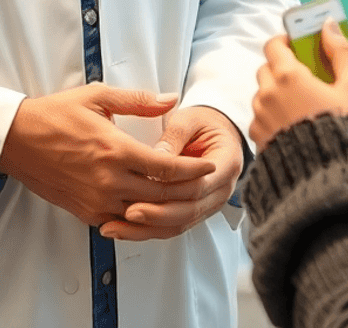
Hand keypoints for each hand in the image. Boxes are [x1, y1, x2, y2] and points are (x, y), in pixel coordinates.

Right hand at [0, 85, 215, 227]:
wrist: (17, 139)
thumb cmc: (56, 114)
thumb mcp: (98, 97)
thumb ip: (139, 101)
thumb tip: (171, 99)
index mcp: (115, 149)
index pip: (166, 167)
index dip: (193, 169)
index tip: (209, 165)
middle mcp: (108, 180)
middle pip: (161, 195)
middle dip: (188, 191)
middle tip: (207, 184)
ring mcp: (96, 200)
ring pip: (144, 214)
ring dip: (166, 208)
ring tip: (186, 198)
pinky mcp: (85, 212)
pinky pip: (122, 222)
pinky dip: (141, 217)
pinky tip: (153, 206)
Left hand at [100, 105, 244, 240]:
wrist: (217, 130)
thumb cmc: (204, 122)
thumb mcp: (189, 119)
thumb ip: (174, 136)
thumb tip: (156, 155)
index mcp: (226, 163)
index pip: (199, 185)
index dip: (171, 191)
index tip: (144, 189)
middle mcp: (221, 189)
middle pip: (189, 211)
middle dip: (157, 215)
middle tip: (128, 213)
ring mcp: (210, 203)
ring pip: (181, 224)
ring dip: (150, 229)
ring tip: (121, 227)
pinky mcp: (195, 210)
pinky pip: (174, 225)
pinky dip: (151, 228)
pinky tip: (128, 229)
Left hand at [250, 20, 347, 150]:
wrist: (330, 178)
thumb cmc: (344, 129)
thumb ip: (341, 52)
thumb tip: (329, 26)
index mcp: (288, 76)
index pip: (273, 45)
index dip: (284, 42)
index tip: (298, 46)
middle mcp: (267, 93)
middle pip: (267, 69)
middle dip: (282, 69)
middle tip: (305, 79)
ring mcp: (260, 117)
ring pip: (263, 95)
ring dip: (277, 95)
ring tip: (301, 107)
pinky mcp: (259, 139)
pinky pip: (261, 119)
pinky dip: (273, 118)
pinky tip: (294, 127)